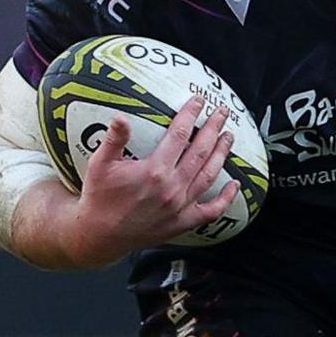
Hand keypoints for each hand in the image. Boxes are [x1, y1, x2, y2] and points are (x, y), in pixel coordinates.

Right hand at [70, 98, 237, 262]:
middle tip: (222, 112)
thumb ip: (113, 140)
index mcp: (154, 171)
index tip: (198, 101)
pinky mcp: (183, 222)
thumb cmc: (99, 197)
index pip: (179, 134)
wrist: (101, 235)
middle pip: (201, 151)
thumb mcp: (100, 165)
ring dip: (222, 154)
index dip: (190, 114)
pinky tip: (236, 185)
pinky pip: (212, 211)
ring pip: (210, 175)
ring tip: (229, 137)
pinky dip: (227, 198)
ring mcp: (180, 206)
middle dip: (213, 128)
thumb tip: (121, 117)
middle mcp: (172, 188)